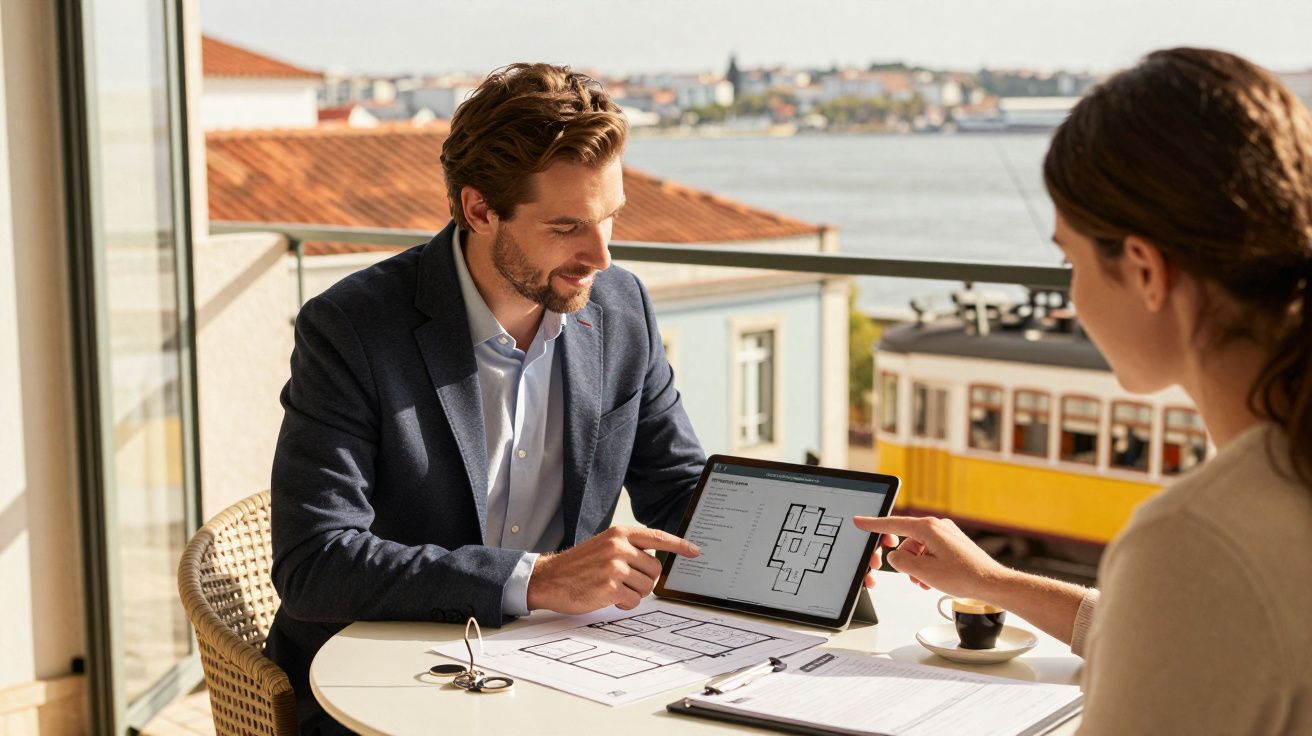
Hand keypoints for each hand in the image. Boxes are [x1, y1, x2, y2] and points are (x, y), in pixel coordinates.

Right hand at [526, 526, 699, 613]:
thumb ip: (628, 549)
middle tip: (624, 581)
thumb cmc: (578, 566)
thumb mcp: (604, 546)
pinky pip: (633, 601)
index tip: (695, 551)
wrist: (549, 579)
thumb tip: (655, 562)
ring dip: (633, 593)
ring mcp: (614, 566)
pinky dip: (624, 603)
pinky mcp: (610, 587)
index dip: (679, 545)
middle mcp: (618, 547)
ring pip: (646, 586)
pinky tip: (607, 597)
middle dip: (644, 580)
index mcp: (619, 534)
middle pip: (655, 569)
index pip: (657, 537)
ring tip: (612, 588)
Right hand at [852, 515, 1008, 598]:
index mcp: (928, 527)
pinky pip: (930, 551)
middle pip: (906, 541)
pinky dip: (927, 565)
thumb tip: (894, 557)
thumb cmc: (964, 576)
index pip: (893, 524)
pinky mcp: (952, 543)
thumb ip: (899, 561)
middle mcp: (938, 526)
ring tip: (927, 582)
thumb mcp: (922, 571)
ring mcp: (946, 533)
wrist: (991, 583)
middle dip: (906, 562)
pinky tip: (934, 579)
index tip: (859, 521)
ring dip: (917, 566)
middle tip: (914, 577)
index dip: (873, 525)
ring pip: (918, 549)